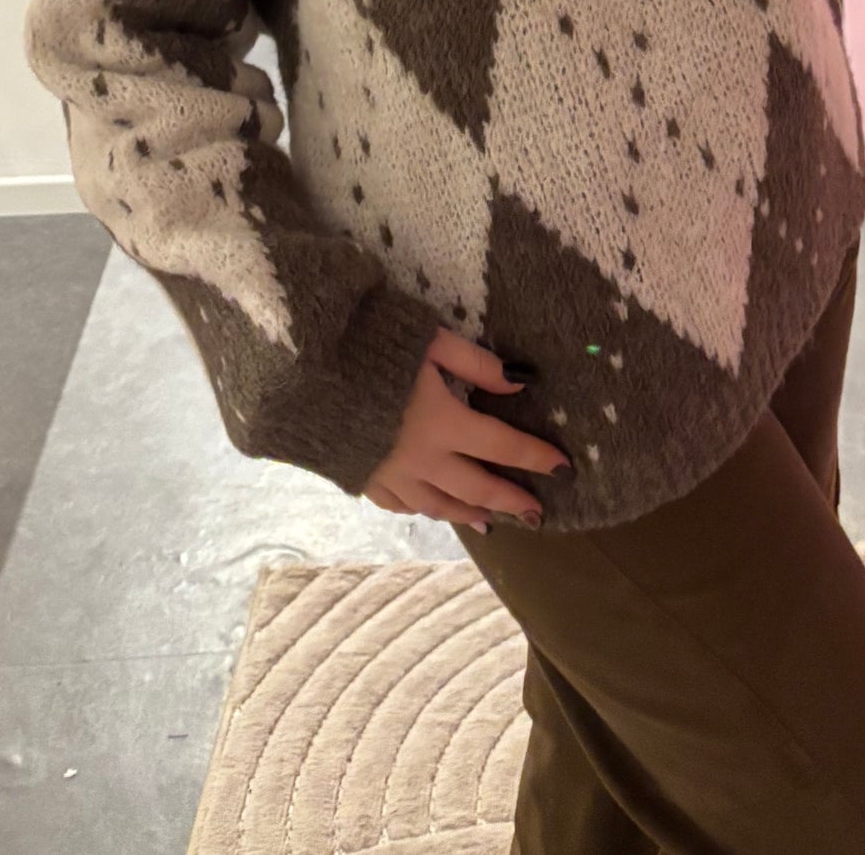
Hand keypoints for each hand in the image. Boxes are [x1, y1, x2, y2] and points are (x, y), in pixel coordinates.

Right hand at [362, 325, 571, 530]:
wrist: (301, 370)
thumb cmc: (372, 344)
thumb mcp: (432, 341)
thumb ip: (478, 364)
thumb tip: (521, 384)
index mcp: (442, 422)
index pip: (502, 446)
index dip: (535, 458)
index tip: (563, 468)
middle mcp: (421, 459)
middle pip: (475, 487)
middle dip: (510, 501)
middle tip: (536, 514)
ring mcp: (390, 475)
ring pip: (438, 506)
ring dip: (469, 514)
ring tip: (490, 523)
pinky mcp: (362, 478)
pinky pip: (400, 506)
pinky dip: (424, 510)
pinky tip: (432, 509)